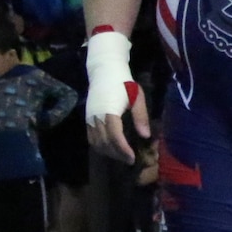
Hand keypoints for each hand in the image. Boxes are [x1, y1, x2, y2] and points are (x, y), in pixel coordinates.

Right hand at [86, 37, 147, 164]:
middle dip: (117, 154)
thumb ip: (140, 117)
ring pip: (95, 142)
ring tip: (121, 156)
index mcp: (109, 112)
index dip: (123, 149)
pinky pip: (91, 137)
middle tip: (129, 160)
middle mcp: (96, 117)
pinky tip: (110, 148)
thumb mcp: (137, 98)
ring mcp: (89, 118)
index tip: (132, 158)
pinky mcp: (86, 118)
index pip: (114, 136)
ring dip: (108, 152)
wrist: (104, 71)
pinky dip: (100, 146)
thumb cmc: (124, 83)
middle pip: (104, 143)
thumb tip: (145, 136)